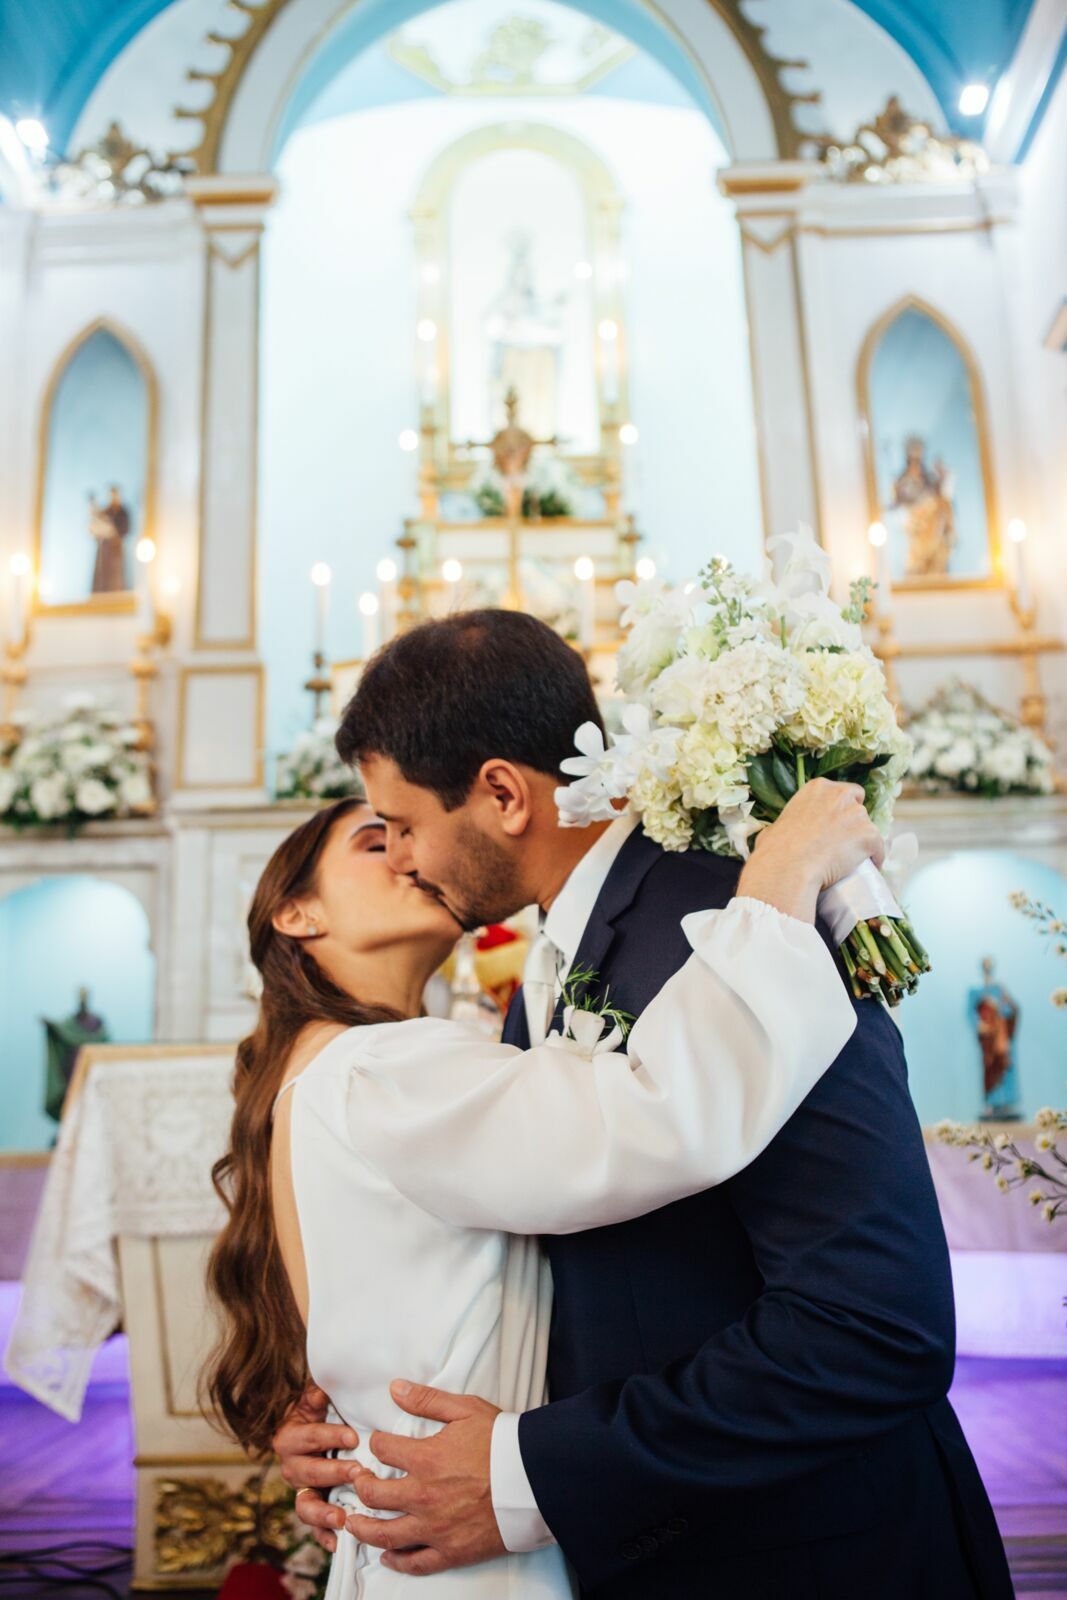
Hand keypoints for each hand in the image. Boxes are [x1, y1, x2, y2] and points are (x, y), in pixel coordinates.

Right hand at [273, 1383, 358, 1552]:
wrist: (327, 1429)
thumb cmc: (328, 1410)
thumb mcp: (321, 1396)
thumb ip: (319, 1391)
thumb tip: (321, 1388)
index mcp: (292, 1436)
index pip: (305, 1437)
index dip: (326, 1436)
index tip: (352, 1437)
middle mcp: (293, 1466)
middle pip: (305, 1473)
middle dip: (331, 1473)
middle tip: (358, 1472)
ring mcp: (304, 1490)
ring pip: (304, 1506)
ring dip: (322, 1513)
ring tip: (342, 1517)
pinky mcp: (315, 1509)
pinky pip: (314, 1529)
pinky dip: (324, 1537)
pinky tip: (338, 1544)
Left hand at [344, 1380, 504, 1576]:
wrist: (535, 1479)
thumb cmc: (503, 1442)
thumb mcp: (465, 1410)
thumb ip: (427, 1400)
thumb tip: (395, 1388)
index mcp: (425, 1459)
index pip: (383, 1449)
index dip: (376, 1443)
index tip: (377, 1443)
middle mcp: (423, 1495)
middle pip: (374, 1494)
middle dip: (361, 1485)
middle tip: (359, 1482)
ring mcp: (435, 1527)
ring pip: (385, 1533)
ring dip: (364, 1528)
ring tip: (353, 1523)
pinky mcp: (450, 1551)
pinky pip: (416, 1562)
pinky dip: (398, 1561)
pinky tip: (387, 1555)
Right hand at [739, 779, 884, 922]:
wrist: (788, 867)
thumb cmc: (775, 850)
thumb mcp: (776, 826)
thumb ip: (785, 824)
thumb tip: (779, 834)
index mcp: (818, 788)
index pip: (842, 793)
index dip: (841, 811)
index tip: (835, 826)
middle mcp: (840, 795)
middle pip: (858, 808)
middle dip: (853, 824)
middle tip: (842, 844)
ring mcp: (857, 815)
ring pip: (869, 829)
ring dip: (863, 842)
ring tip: (852, 861)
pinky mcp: (869, 835)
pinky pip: (879, 849)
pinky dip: (875, 858)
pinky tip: (867, 868)